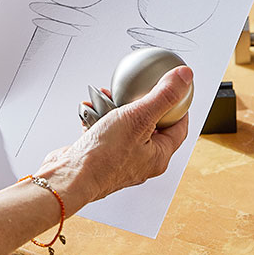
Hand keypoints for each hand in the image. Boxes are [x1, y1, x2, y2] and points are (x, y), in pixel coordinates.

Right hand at [39, 66, 191, 207]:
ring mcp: (121, 160)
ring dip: (115, 108)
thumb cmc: (102, 157)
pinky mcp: (102, 157)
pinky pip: (106, 132)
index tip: (175, 90)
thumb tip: (185, 77)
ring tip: (107, 99)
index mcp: (159, 156)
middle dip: (140, 102)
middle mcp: (142, 161)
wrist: (68, 177)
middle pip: (151, 124)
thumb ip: (164, 96)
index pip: (179, 127)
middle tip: (135, 91)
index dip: (179, 106)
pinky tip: (92, 112)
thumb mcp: (139, 117)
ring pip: (125, 126)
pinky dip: (99, 119)